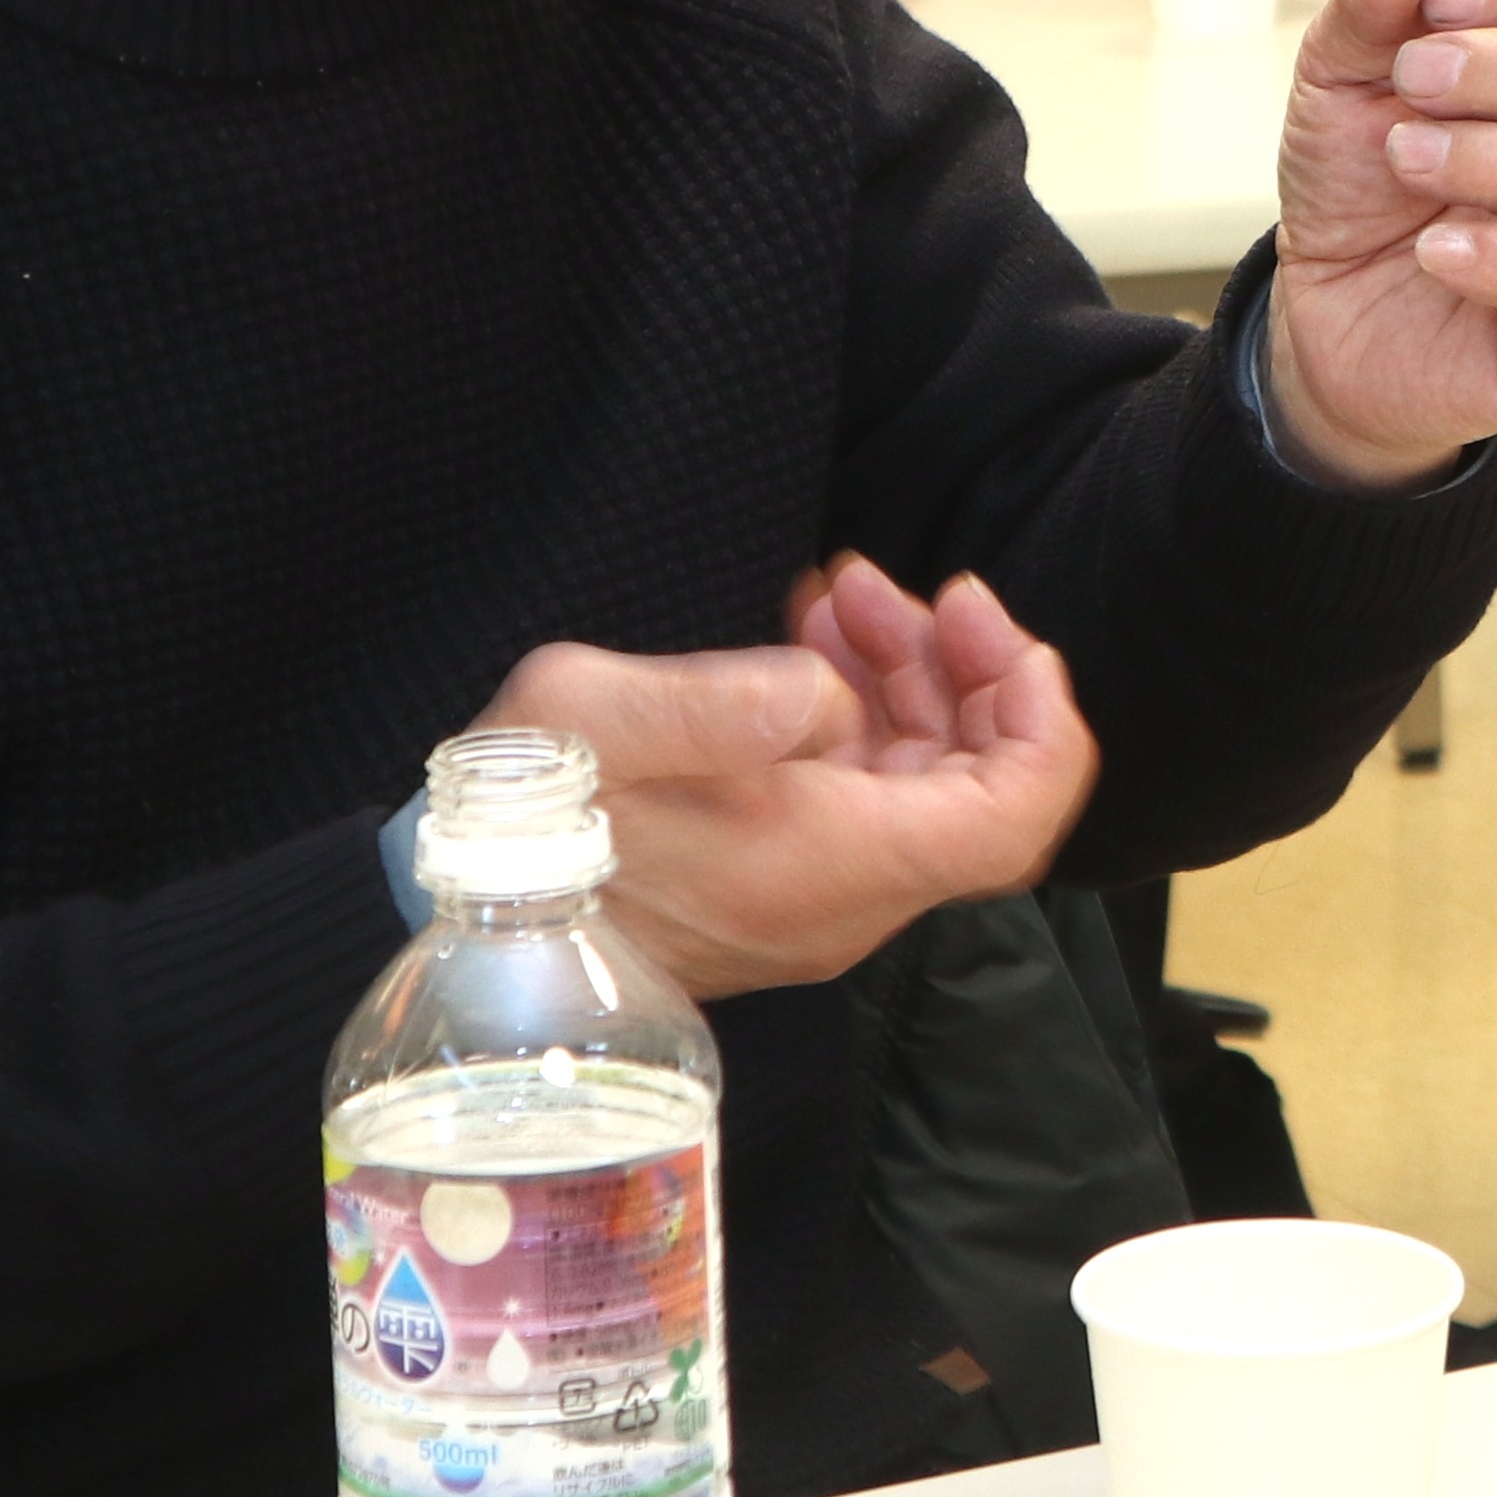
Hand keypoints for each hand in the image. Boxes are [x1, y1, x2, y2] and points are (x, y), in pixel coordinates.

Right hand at [475, 556, 1100, 992]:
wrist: (461, 913)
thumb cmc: (522, 821)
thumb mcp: (596, 723)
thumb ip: (723, 699)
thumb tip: (823, 691)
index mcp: (833, 865)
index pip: (1016, 813)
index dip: (1035, 707)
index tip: (977, 615)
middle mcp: (849, 898)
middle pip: (982, 785)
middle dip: (959, 666)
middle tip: (881, 583)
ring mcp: (822, 895)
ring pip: (926, 783)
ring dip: (905, 677)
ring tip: (837, 593)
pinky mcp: (787, 881)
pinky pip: (867, 795)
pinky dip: (860, 710)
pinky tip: (810, 643)